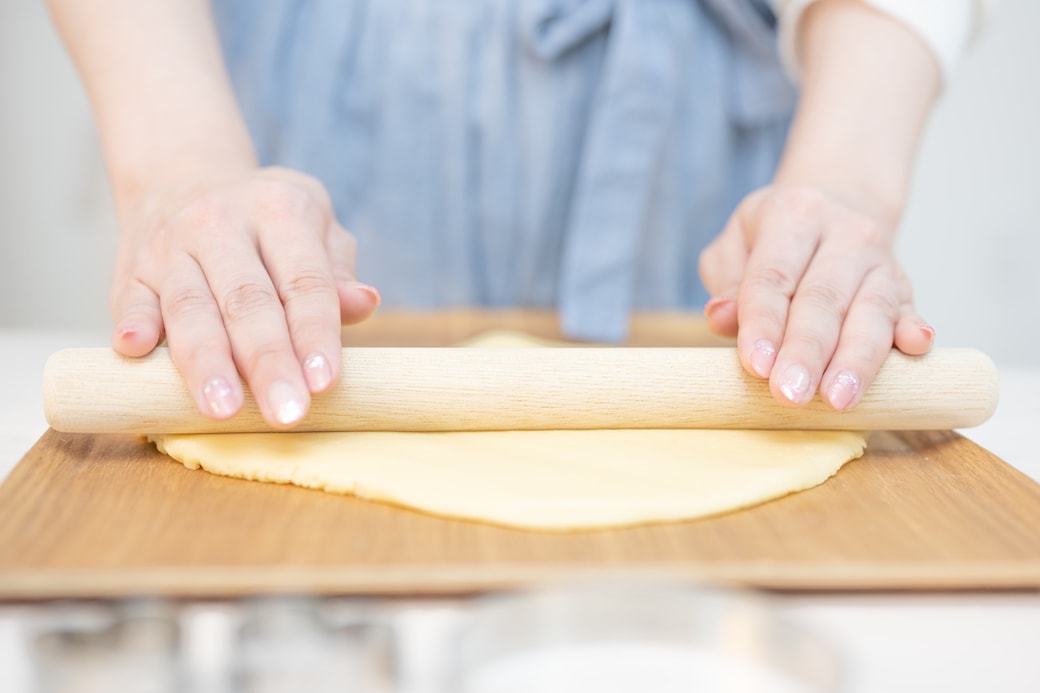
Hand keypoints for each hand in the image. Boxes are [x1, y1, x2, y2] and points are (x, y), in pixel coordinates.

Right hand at [110, 166, 379, 426]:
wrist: (183, 179)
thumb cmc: (269, 225)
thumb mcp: (314, 229)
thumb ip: (336, 272)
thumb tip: (364, 303)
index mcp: (280, 210)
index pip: (303, 280)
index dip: (315, 332)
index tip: (324, 382)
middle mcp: (222, 222)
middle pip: (247, 300)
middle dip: (268, 361)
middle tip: (285, 413)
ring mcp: (172, 244)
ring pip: (189, 306)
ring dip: (205, 361)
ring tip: (222, 410)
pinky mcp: (131, 268)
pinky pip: (130, 298)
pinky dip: (132, 323)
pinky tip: (134, 352)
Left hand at [698, 184, 933, 410]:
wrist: (838, 202)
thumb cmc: (773, 238)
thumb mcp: (735, 245)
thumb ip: (726, 281)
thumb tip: (720, 317)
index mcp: (792, 215)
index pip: (774, 276)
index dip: (764, 323)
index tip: (757, 366)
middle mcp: (843, 232)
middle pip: (823, 298)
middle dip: (807, 352)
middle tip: (791, 395)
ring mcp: (879, 259)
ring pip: (871, 310)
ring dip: (855, 359)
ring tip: (838, 399)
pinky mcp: (903, 284)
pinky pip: (910, 309)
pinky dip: (913, 331)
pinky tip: (914, 351)